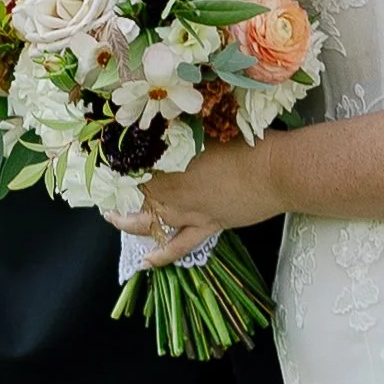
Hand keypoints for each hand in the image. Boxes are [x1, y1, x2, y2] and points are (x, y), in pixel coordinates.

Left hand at [109, 136, 282, 267]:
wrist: (277, 171)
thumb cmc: (248, 143)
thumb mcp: (213, 128)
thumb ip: (186, 129)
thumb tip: (167, 121)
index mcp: (174, 162)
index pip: (137, 165)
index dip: (121, 163)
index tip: (108, 159)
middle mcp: (175, 190)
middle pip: (139, 192)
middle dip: (120, 191)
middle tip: (107, 188)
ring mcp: (190, 212)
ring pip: (150, 221)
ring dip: (129, 222)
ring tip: (113, 219)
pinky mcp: (207, 227)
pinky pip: (179, 246)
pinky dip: (161, 255)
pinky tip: (146, 262)